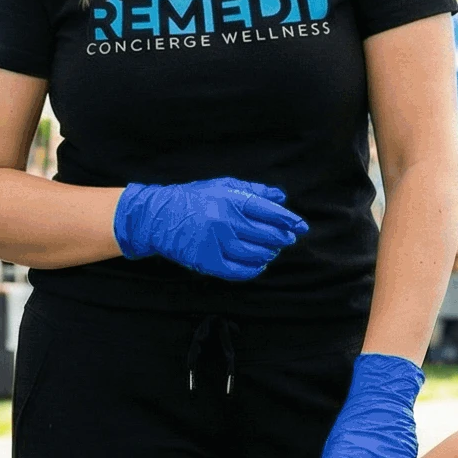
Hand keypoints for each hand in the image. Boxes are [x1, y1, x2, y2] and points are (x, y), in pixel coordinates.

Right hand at [113, 178, 307, 281]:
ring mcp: (215, 242)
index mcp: (229, 199)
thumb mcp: (222, 186)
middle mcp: (224, 220)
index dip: (288, 220)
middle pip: (265, 234)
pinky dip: (253, 270)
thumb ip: (253, 191)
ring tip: (272, 251)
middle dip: (282, 238)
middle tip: (288, 239)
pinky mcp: (206, 260)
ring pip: (254, 254)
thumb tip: (281, 198)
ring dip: (268, 254)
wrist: (157, 216)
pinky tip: (259, 265)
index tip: (300, 226)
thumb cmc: (193, 199)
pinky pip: (238, 271)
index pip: (268, 211)